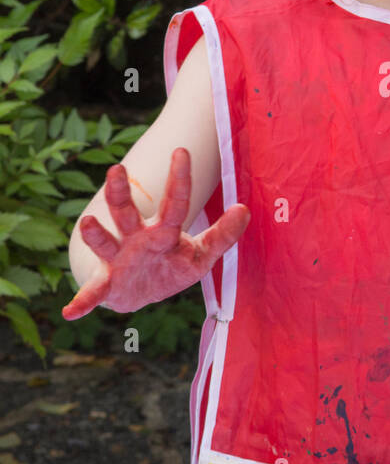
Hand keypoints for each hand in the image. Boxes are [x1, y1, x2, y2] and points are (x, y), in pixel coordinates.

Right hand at [62, 147, 249, 319]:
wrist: (142, 294)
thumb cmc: (171, 266)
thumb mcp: (201, 255)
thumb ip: (223, 236)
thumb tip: (245, 209)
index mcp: (162, 229)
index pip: (173, 202)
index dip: (179, 179)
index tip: (181, 151)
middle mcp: (135, 238)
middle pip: (126, 212)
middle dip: (120, 193)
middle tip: (116, 171)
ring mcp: (118, 259)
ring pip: (105, 241)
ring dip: (95, 233)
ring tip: (87, 222)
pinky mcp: (108, 284)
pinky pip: (93, 292)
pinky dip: (82, 301)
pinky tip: (71, 311)